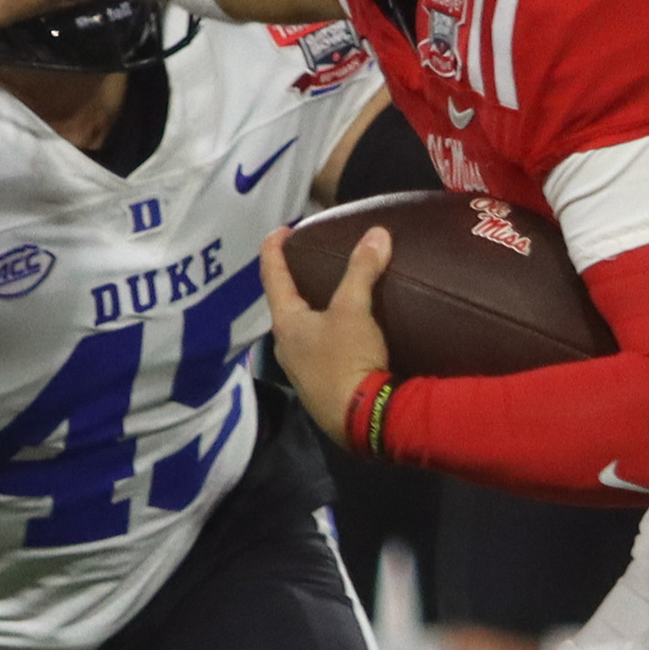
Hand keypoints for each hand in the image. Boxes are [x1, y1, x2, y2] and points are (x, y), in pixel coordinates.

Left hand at [258, 223, 389, 443]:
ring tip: (329, 298)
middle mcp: (285, 347)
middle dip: (294, 283)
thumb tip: (377, 233)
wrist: (360, 420)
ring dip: (311, 313)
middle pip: (284, 306)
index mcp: (286, 323)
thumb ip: (362, 270)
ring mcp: (300, 371)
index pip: (271, 276)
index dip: (273, 248)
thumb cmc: (346, 360)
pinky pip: (317, 352)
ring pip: (301, 332)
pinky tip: (343, 337)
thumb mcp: (355, 310)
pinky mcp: (318, 389)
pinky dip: (325, 336)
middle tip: (309, 263)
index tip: (281, 229)